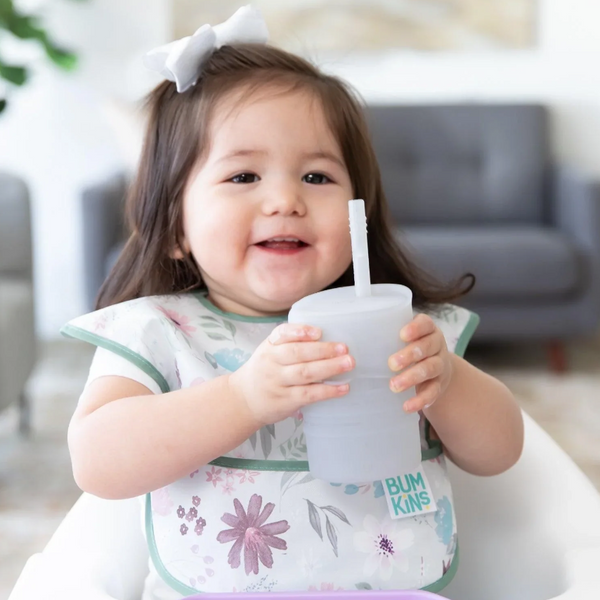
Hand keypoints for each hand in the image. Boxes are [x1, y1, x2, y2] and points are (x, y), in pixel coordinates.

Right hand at [228, 323, 353, 425]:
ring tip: (348, 363)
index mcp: (269, 346)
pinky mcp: (285, 400)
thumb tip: (329, 338)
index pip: (282, 334)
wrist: (244, 400)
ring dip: (329, 368)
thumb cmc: (265, 370)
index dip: (300, 332)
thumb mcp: (269, 351)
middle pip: (297, 353)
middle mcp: (271, 362)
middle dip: (323, 350)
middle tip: (344, 348)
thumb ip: (291, 343)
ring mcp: (277, 382)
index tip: (318, 332)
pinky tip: (343, 387)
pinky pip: (308, 394)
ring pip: (304, 373)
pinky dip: (327, 391)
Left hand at [387, 314, 452, 413]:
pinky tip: (407, 406)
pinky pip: (433, 391)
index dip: (415, 329)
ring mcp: (440, 364)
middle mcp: (436, 345)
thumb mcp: (402, 336)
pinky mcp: (440, 383)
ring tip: (394, 386)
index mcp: (427, 329)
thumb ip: (385, 333)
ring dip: (412, 378)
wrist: (439, 367)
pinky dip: (421, 399)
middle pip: (427, 347)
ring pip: (430, 369)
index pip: (425, 324)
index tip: (401, 335)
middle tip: (391, 364)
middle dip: (409, 355)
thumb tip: (343, 336)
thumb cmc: (410, 347)